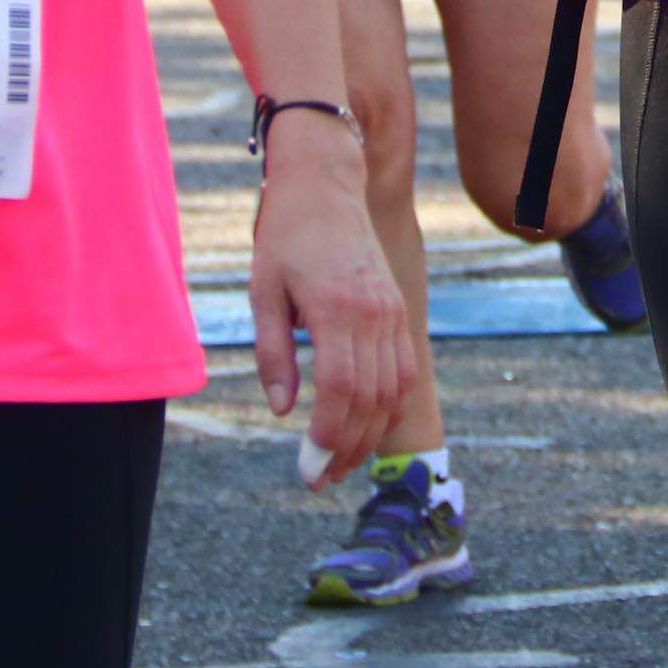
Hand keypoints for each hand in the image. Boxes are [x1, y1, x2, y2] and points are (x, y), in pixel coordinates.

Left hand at [248, 117, 410, 488]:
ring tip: (341, 464)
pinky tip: (365, 429)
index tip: (308, 467)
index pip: (340, 389)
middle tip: (319, 480)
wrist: (326, 187)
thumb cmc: (285, 238)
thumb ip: (273, 352)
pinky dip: (388, 407)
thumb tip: (283, 411)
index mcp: (337, 309)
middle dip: (346, 447)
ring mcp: (393, 313)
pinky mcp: (399, 312)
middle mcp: (375, 314)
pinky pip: (404, 371)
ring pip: (393, 391)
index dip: (328, 435)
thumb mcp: (263, 292)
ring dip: (369, 436)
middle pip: (370, 399)